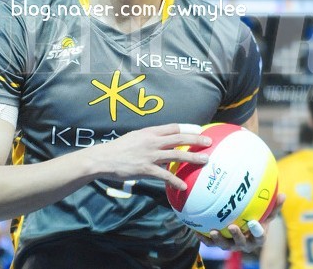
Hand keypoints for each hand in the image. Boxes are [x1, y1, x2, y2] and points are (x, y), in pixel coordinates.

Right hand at [89, 123, 211, 190]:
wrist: (103, 158)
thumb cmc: (118, 148)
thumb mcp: (134, 137)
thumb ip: (148, 139)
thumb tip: (161, 143)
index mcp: (149, 132)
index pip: (172, 127)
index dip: (187, 128)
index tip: (199, 129)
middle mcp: (152, 141)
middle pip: (179, 138)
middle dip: (195, 140)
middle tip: (208, 142)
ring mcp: (150, 155)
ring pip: (176, 155)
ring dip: (192, 158)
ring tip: (205, 161)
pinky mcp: (146, 169)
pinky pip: (164, 175)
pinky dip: (175, 181)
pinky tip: (183, 186)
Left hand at [196, 192, 285, 252]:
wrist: (242, 227)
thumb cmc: (256, 217)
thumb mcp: (266, 212)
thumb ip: (274, 206)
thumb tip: (284, 195)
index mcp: (257, 237)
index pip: (260, 237)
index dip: (257, 232)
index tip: (254, 223)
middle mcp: (244, 243)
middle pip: (241, 244)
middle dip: (237, 237)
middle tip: (232, 227)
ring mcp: (231, 245)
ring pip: (225, 245)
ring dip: (218, 239)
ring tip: (212, 231)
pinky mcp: (219, 244)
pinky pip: (210, 243)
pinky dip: (204, 238)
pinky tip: (196, 231)